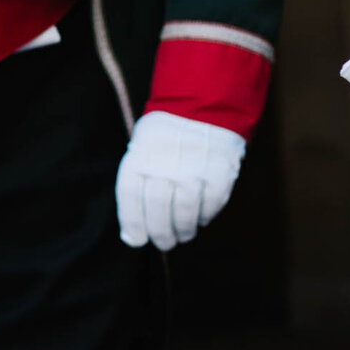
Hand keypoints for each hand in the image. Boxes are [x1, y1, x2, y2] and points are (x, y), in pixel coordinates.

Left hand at [116, 111, 244, 250]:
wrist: (202, 107)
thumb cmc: (165, 135)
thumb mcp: (141, 148)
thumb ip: (136, 184)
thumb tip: (131, 232)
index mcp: (140, 156)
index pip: (130, 197)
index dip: (133, 223)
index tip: (136, 240)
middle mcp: (164, 164)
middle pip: (157, 209)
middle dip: (159, 233)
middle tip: (163, 243)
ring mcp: (194, 169)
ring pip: (185, 212)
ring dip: (183, 230)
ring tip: (182, 235)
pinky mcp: (220, 172)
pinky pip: (211, 204)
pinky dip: (205, 216)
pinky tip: (200, 218)